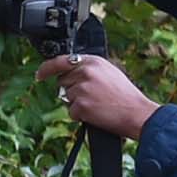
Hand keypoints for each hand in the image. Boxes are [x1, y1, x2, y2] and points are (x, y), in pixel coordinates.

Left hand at [37, 50, 159, 139]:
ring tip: (98, 104)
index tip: (40, 75)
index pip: (61, 61)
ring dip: (78, 104)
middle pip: (62, 82)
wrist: (136, 113)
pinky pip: (71, 112)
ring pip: (67, 98)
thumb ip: (89, 70)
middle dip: (72, 91)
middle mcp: (85, 72)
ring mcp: (82, 88)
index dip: (47, 69)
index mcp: (93, 61)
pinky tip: (96, 113)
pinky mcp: (81, 105)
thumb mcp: (109, 73)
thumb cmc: (125, 96)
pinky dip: (81, 116)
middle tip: (92, 97)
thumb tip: (69, 74)